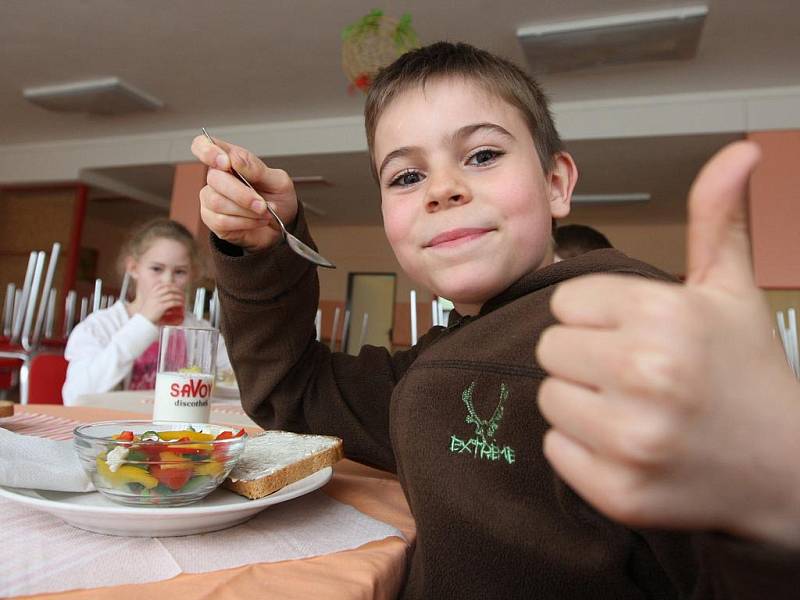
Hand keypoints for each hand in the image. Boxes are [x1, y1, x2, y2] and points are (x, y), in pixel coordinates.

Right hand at [136, 282, 183, 323]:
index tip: (177, 288)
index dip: (172, 286)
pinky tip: (181, 304)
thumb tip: (168, 296)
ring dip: (180, 297)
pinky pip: (172, 303)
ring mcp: (158, 301)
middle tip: (182, 294)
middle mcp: (155, 295)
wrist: (143, 320)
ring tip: (183, 300)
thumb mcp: (151, 301)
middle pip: (169, 289)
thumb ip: (157, 297)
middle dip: (178, 290)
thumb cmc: (148, 312)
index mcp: (152, 292)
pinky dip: (178, 303)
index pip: (163, 285)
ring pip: (172, 295)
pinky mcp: (161, 307)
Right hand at [190, 134, 297, 252]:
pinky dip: (245, 223)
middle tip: (263, 204)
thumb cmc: (277, 198)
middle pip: (214, 178)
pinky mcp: (212, 220)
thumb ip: (257, 169)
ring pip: (217, 202)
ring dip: (246, 211)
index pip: (202, 145)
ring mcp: (211, 199)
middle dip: (242, 194)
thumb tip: (235, 160)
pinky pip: (221, 221)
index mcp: (230, 160)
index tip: (225, 163)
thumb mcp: (277, 181)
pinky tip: (256, 221)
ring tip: (264, 213)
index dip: (208, 151)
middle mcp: (216, 178)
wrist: (282, 224)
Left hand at [536, 141, 799, 547]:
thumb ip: (718, 219)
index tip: (636, 335)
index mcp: (665, 315)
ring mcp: (632, 439)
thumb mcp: (733, 290)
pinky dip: (583, 451)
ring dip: (581, 404)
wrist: (784, 471)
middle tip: (635, 376)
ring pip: (549, 399)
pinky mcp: (618, 492)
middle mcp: (647, 375)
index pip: (565, 302)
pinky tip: (629, 448)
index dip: (598, 318)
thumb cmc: (746, 372)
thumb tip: (740, 150)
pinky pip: (556, 450)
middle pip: (551, 348)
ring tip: (633, 410)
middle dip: (586, 358)